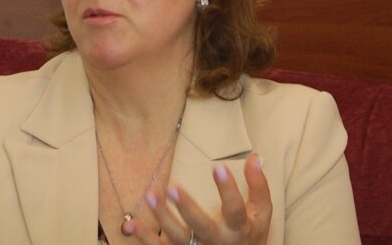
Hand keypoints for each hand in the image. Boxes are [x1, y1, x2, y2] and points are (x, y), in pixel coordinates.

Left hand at [131, 153, 270, 244]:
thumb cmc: (249, 234)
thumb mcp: (261, 214)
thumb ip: (258, 186)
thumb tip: (255, 156)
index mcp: (238, 228)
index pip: (235, 209)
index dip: (228, 190)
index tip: (218, 166)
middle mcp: (216, 241)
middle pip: (201, 226)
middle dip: (187, 208)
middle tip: (173, 187)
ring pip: (178, 237)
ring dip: (163, 218)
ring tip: (151, 196)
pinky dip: (145, 238)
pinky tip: (131, 225)